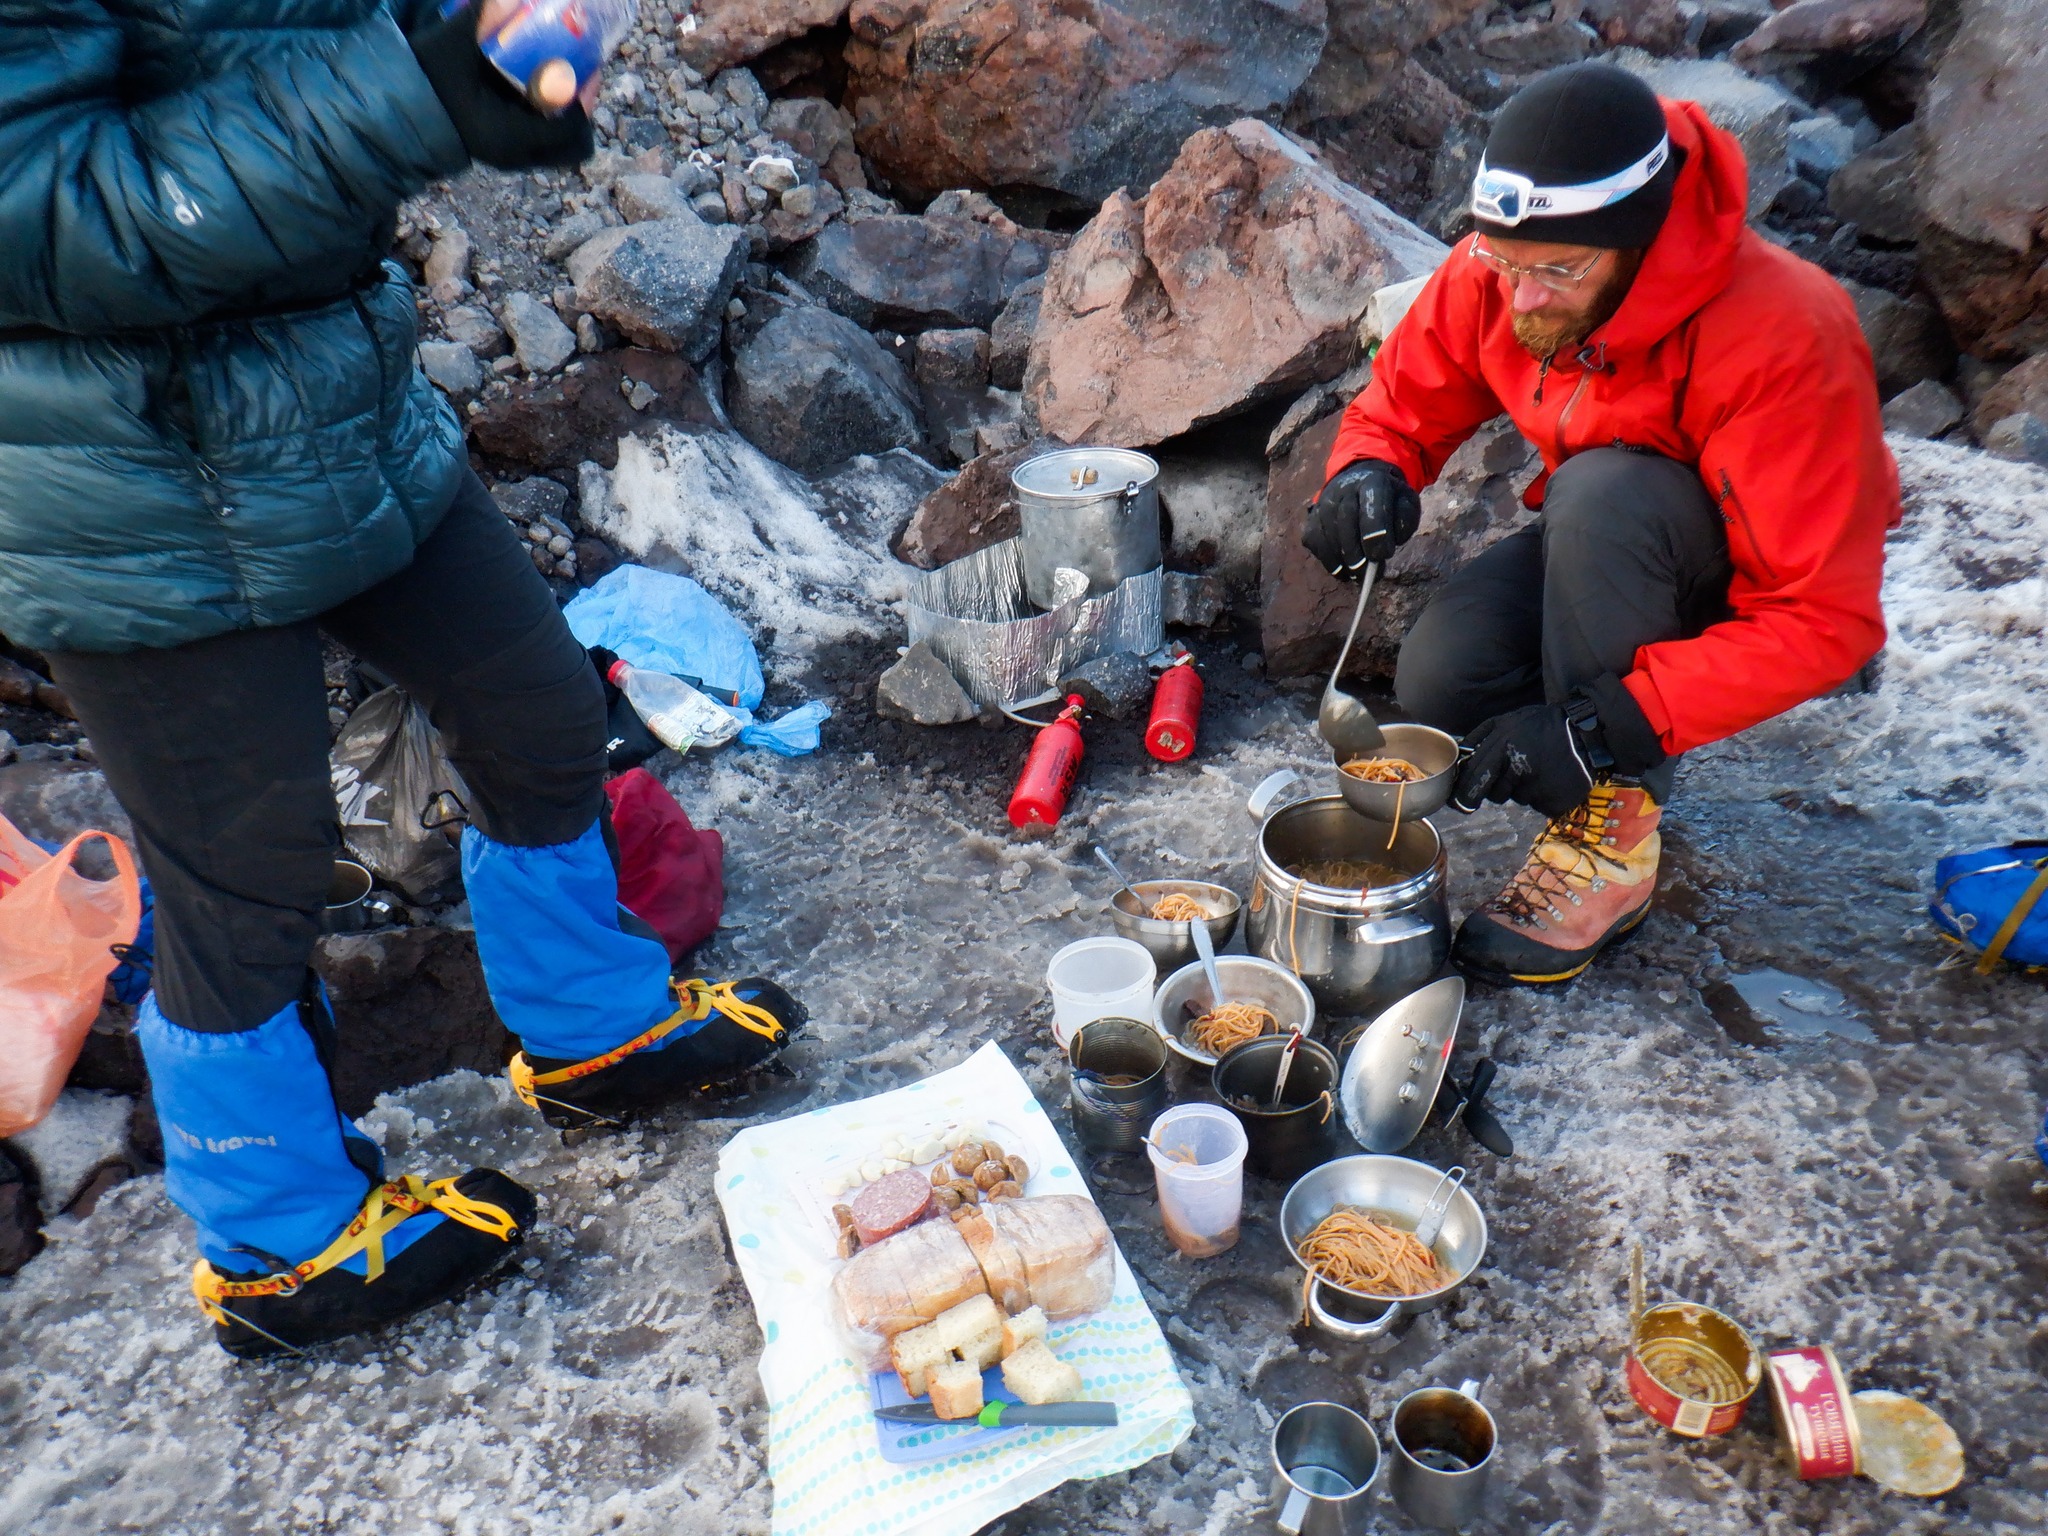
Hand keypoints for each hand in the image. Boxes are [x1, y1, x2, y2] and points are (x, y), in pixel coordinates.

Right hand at [409, 0, 594, 170]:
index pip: (573, 127)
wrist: (388, 110)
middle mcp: (515, 155)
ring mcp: (507, 158)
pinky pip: (539, 143)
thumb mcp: (454, 44)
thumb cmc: (421, 78)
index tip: (584, 64)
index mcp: (511, 135)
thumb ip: (484, 16)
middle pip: (573, 145)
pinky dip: (545, 118)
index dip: (584, 95)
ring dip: (564, 114)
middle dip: (581, 109)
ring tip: (559, 79)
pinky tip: (533, 86)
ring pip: (558, 146)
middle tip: (578, 74)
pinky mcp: (499, 151)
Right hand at [1302, 459, 1421, 579]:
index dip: (1377, 533)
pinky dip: (1327, 560)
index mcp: (1372, 482)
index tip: (1383, 556)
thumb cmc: (1387, 499)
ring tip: (1355, 577)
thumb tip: (1393, 540)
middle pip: (1346, 522)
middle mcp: (1344, 489)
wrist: (1358, 480)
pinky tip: (1341, 570)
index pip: (1372, 507)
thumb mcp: (1405, 502)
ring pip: (1328, 535)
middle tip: (1367, 575)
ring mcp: (1323, 503)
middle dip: (1356, 553)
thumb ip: (1405, 520)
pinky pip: (1315, 542)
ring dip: (1341, 561)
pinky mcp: (1312, 518)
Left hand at [1450, 677, 1664, 817]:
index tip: (1460, 805)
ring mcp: (1537, 789)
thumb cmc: (1541, 725)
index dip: (1464, 797)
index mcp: (1502, 748)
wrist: (1586, 732)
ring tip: (1540, 767)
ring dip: (1523, 788)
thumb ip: (1478, 738)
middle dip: (1500, 787)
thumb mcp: (1506, 720)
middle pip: (1495, 795)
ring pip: (1518, 799)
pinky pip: (1539, 805)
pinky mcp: (1554, 803)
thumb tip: (1458, 759)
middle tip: (1518, 770)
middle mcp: (1518, 770)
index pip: (1474, 782)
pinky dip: (1543, 796)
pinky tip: (1553, 778)